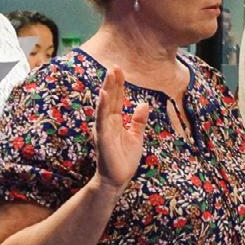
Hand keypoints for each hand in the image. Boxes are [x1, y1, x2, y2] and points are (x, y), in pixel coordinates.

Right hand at [93, 67, 149, 192]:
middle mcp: (107, 122)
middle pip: (110, 98)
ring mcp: (103, 129)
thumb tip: (143, 104)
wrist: (117, 179)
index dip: (119, 84)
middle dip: (112, 82)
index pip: (117, 99)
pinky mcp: (102, 137)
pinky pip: (102, 120)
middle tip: (115, 65)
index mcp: (114, 121)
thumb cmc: (124, 160)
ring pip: (105, 105)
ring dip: (107, 89)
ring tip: (110, 74)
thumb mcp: (136, 137)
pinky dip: (103, 107)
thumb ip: (138, 121)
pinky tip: (105, 95)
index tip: (120, 69)